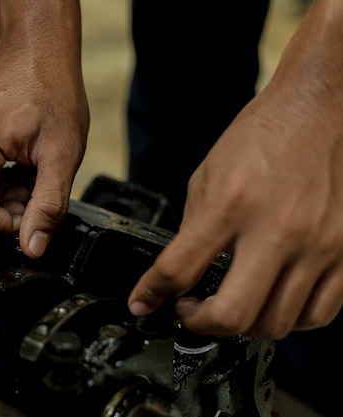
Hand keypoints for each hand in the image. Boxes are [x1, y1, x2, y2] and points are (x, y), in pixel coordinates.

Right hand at [0, 0, 88, 258]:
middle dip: (7, 210)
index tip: (35, 212)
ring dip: (2, 196)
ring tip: (31, 174)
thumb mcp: (62, 155)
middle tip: (38, 191)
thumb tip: (32, 249)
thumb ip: (48, 206)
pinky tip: (18, 166)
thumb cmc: (53, 91)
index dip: (9, 225)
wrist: (38, 50)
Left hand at [128, 0, 342, 339]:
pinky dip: (289, 319)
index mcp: (230, 204)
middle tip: (189, 311)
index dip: (151, 294)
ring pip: (276, 323)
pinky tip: (273, 301)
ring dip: (243, 326)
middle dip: (199, 324)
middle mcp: (277, 229)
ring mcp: (318, 245)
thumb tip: (179, 273)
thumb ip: (194, 227)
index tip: (143, 304)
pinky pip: (320, 314)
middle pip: (232, 314)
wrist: (320, 110)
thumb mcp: (208, 175)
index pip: (179, 269)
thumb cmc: (262, 136)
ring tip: (230, 306)